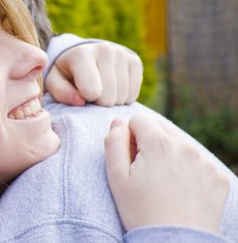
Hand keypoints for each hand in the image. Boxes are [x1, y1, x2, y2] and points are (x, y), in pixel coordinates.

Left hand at [45, 42, 142, 105]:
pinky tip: (112, 88)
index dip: (84, 99)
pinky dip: (122, 98)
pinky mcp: (135, 61)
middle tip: (89, 92)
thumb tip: (81, 101)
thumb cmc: (66, 73)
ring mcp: (122, 54)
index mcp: (81, 53)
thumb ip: (61, 92)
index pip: (92, 91)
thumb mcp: (54, 82)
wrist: (82, 55)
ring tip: (100, 89)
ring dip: (110, 101)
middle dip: (98, 102)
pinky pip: (133, 95)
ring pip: (122, 98)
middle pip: (108, 98)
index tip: (78, 92)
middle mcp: (105, 49)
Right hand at [104, 112, 229, 233]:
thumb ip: (113, 143)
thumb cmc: (141, 212)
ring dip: (169, 154)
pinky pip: (198, 161)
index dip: (129, 136)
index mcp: (158, 142)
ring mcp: (204, 161)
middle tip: (145, 171)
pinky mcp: (218, 177)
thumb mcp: (116, 177)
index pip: (139, 119)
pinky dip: (188, 169)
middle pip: (161, 128)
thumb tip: (118, 123)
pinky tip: (180, 190)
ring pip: (180, 144)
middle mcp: (185, 146)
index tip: (130, 158)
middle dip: (150, 142)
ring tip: (163, 182)